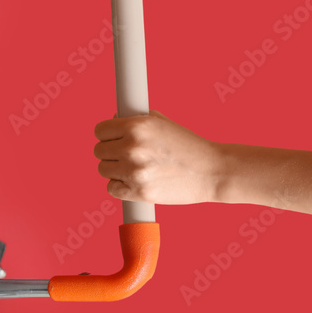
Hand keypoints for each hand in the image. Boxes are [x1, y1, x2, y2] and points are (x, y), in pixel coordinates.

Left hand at [93, 111, 223, 203]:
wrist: (213, 172)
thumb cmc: (187, 145)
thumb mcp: (161, 122)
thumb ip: (134, 120)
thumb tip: (111, 121)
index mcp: (136, 126)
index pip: (99, 130)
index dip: (107, 134)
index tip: (115, 139)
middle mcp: (132, 147)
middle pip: (99, 151)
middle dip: (111, 152)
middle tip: (129, 155)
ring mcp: (135, 171)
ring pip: (103, 169)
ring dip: (114, 170)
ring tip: (135, 168)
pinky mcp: (140, 192)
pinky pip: (111, 188)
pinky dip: (120, 187)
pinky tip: (134, 181)